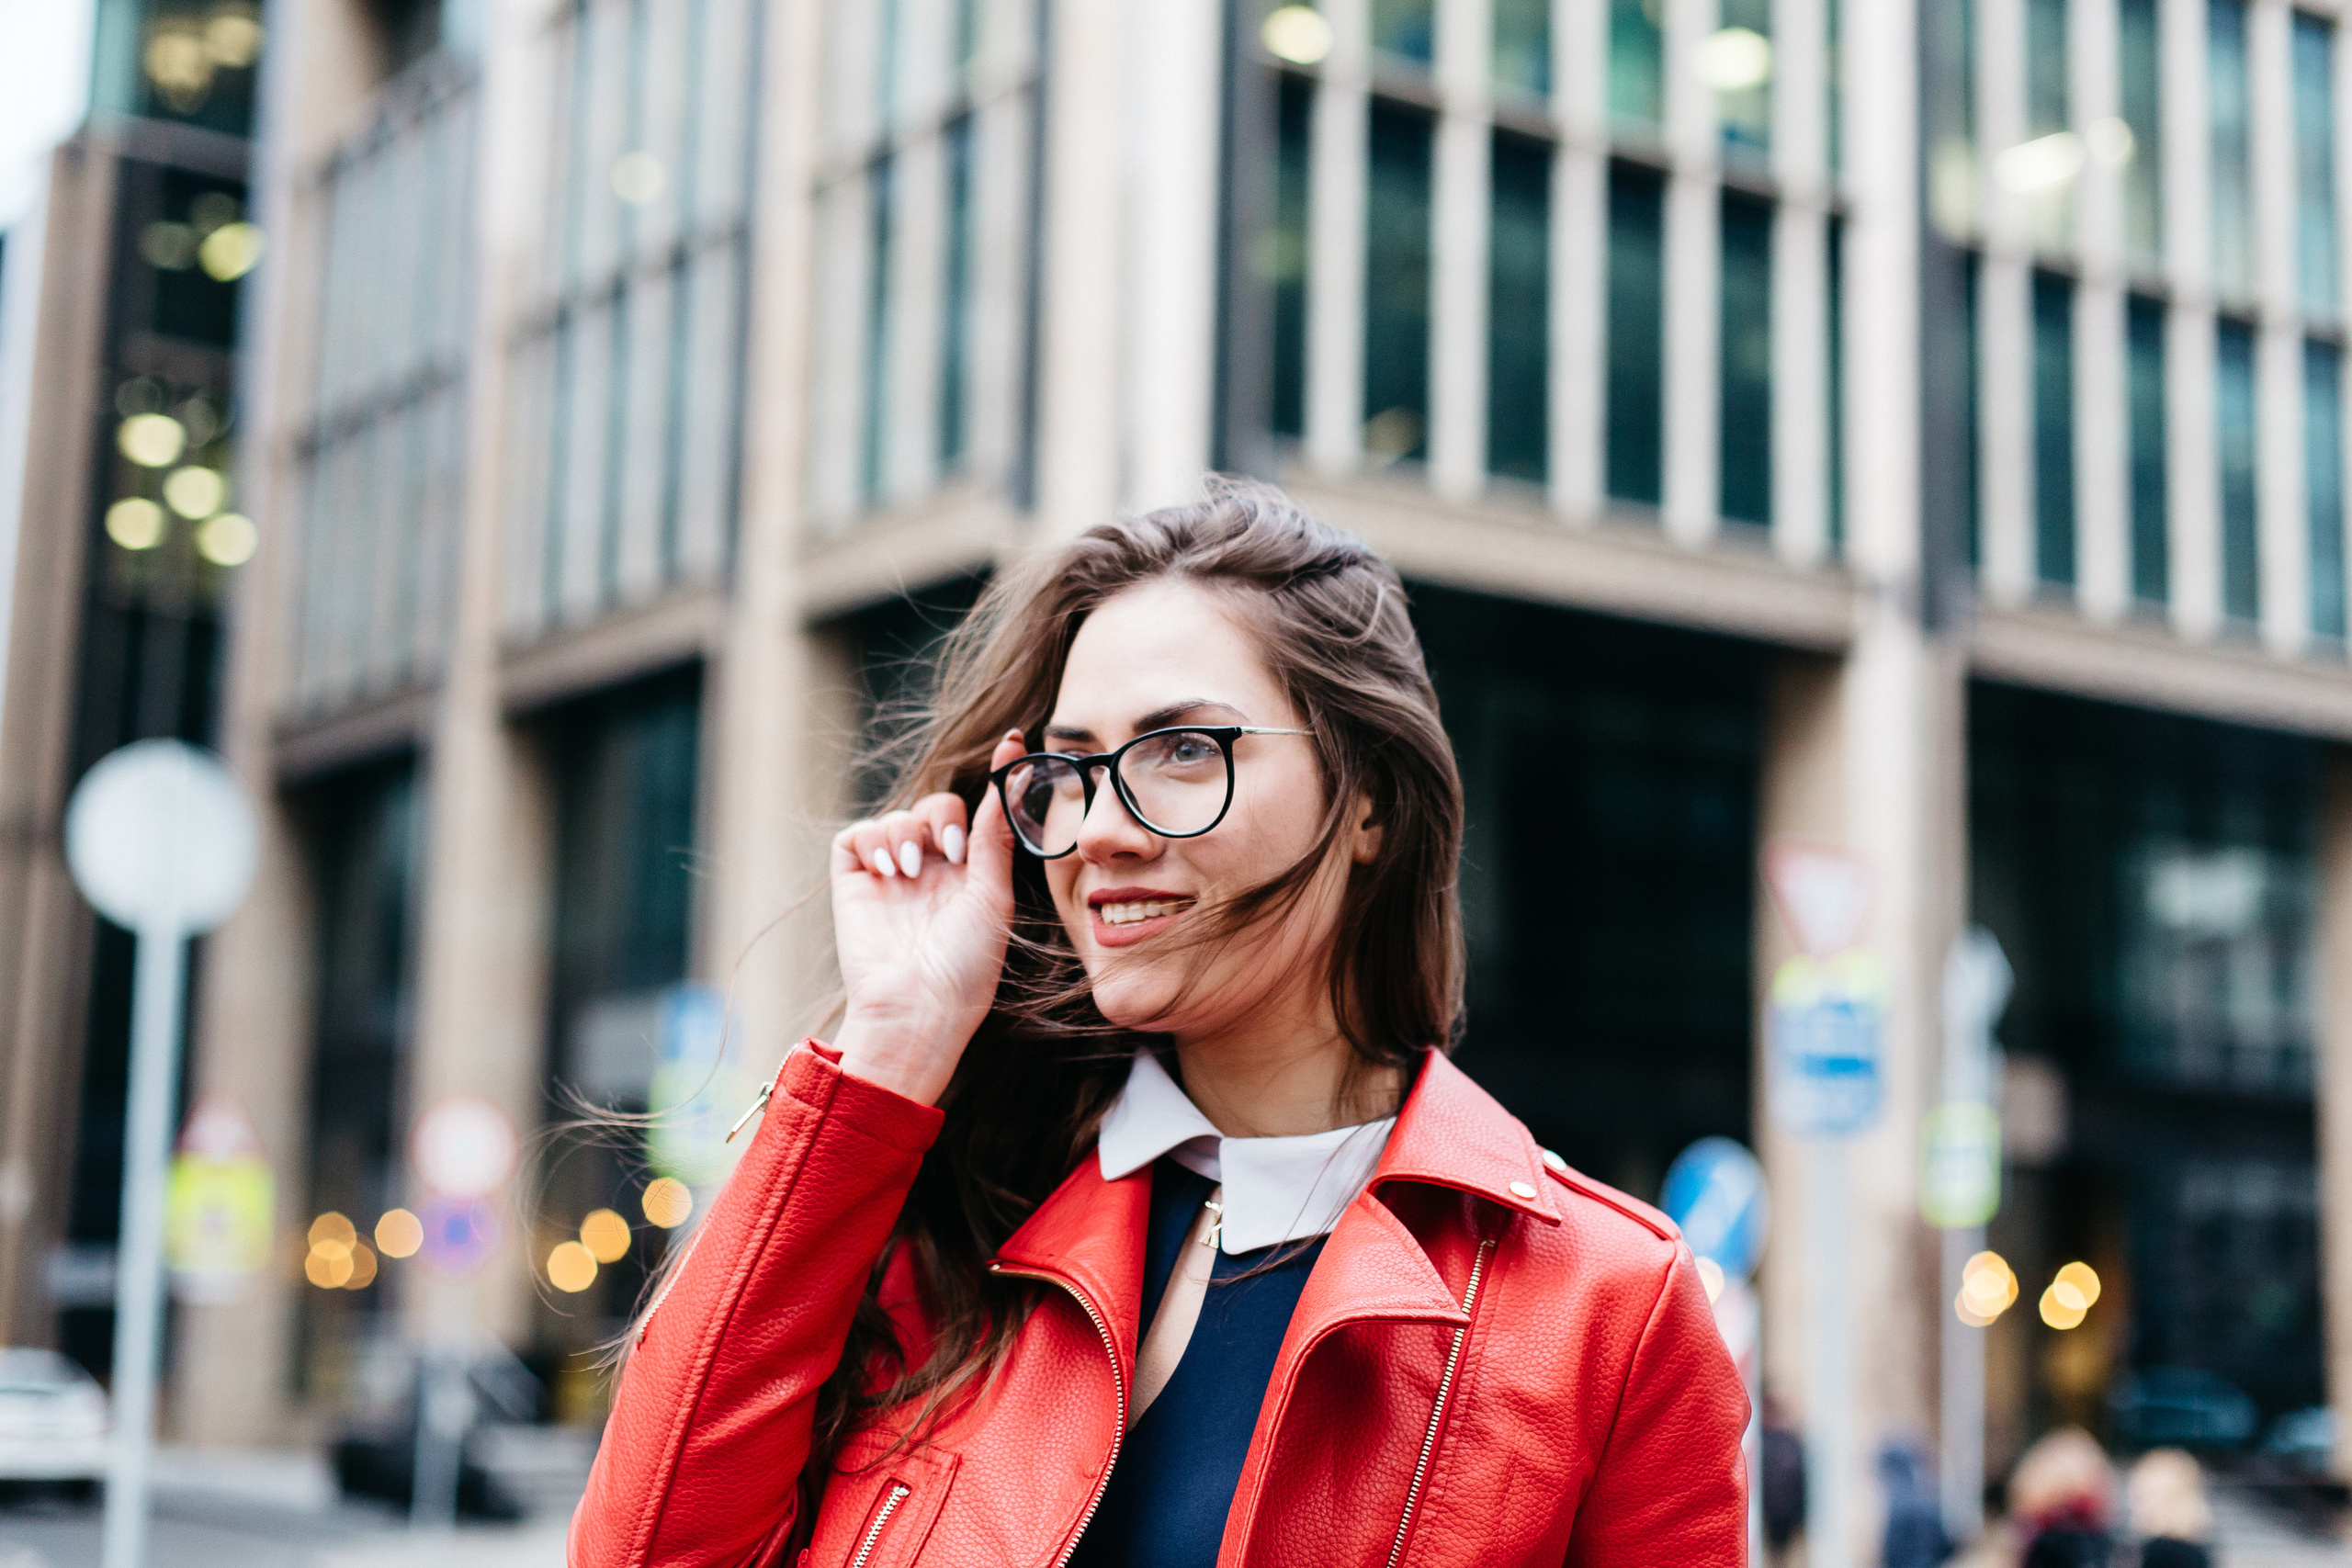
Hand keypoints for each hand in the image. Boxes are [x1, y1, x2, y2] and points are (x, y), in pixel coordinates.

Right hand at [828, 733, 1027, 1104]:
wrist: (918, 1007)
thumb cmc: (966, 966)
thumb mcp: (992, 896)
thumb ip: (994, 836)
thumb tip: (1009, 778)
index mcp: (968, 875)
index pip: (976, 814)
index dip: (993, 778)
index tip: (1014, 740)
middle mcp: (930, 870)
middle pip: (935, 806)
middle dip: (942, 816)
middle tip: (950, 852)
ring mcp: (890, 875)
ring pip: (897, 818)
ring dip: (908, 833)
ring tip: (916, 871)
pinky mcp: (854, 882)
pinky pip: (856, 837)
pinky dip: (874, 842)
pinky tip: (890, 871)